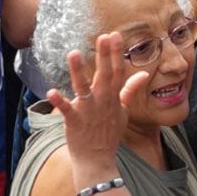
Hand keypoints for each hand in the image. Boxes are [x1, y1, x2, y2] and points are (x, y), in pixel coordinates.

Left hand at [44, 32, 150, 172]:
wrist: (98, 160)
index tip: (114, 35)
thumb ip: (131, 90)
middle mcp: (102, 101)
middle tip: (103, 37)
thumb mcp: (124, 111)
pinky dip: (59, 102)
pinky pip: (66, 110)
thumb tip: (144, 75)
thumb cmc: (109, 134)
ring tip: (74, 53)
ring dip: (79, 71)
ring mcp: (88, 111)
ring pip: (83, 88)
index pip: (117, 72)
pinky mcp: (75, 122)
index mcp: (113, 97)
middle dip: (104, 56)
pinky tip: (51, 92)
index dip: (116, 54)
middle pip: (104, 75)